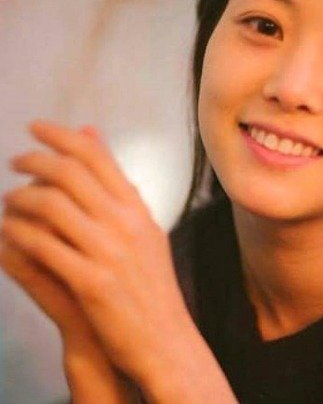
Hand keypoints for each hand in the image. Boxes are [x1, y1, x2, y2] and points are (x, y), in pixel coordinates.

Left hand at [0, 127, 137, 402]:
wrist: (164, 336)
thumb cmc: (150, 283)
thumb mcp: (142, 229)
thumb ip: (117, 189)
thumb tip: (96, 144)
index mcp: (138, 209)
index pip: (98, 158)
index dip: (63, 136)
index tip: (36, 128)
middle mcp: (125, 223)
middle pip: (71, 174)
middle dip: (35, 160)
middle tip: (15, 160)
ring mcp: (108, 252)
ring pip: (52, 206)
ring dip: (20, 197)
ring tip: (9, 198)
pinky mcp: (90, 282)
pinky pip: (42, 246)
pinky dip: (17, 233)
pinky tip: (8, 231)